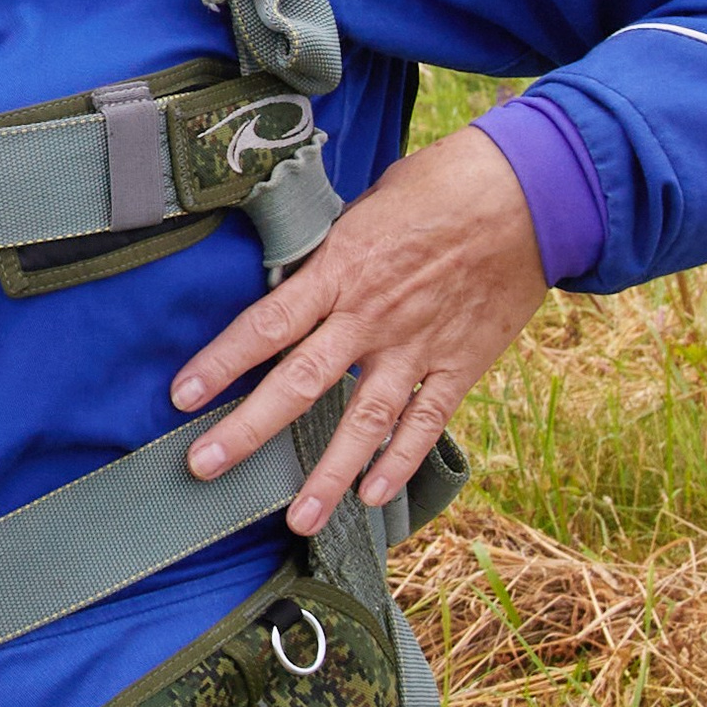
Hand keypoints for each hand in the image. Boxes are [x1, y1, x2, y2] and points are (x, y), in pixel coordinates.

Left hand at [169, 125, 547, 535]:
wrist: (526, 193)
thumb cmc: (436, 187)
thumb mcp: (364, 209)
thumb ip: (327, 257)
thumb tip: (291, 280)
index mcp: (339, 270)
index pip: (266, 325)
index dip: (220, 363)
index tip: (180, 396)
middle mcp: (370, 315)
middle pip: (300, 382)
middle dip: (248, 430)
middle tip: (203, 468)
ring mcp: (416, 345)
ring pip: (363, 419)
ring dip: (328, 473)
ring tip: (299, 518)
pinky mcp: (460, 363)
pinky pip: (425, 422)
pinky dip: (400, 461)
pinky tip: (374, 495)